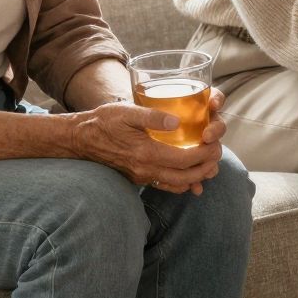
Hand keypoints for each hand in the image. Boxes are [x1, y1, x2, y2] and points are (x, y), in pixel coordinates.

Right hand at [72, 94, 226, 193]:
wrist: (81, 138)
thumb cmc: (104, 121)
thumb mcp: (127, 112)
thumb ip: (152, 116)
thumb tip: (177, 122)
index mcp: (146, 153)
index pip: (185, 158)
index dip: (204, 153)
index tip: (215, 144)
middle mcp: (145, 169)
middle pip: (185, 176)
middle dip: (205, 167)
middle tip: (217, 155)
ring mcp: (142, 176)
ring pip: (176, 184)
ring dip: (196, 177)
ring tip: (209, 165)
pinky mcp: (138, 178)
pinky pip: (165, 185)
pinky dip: (181, 183)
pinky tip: (189, 176)